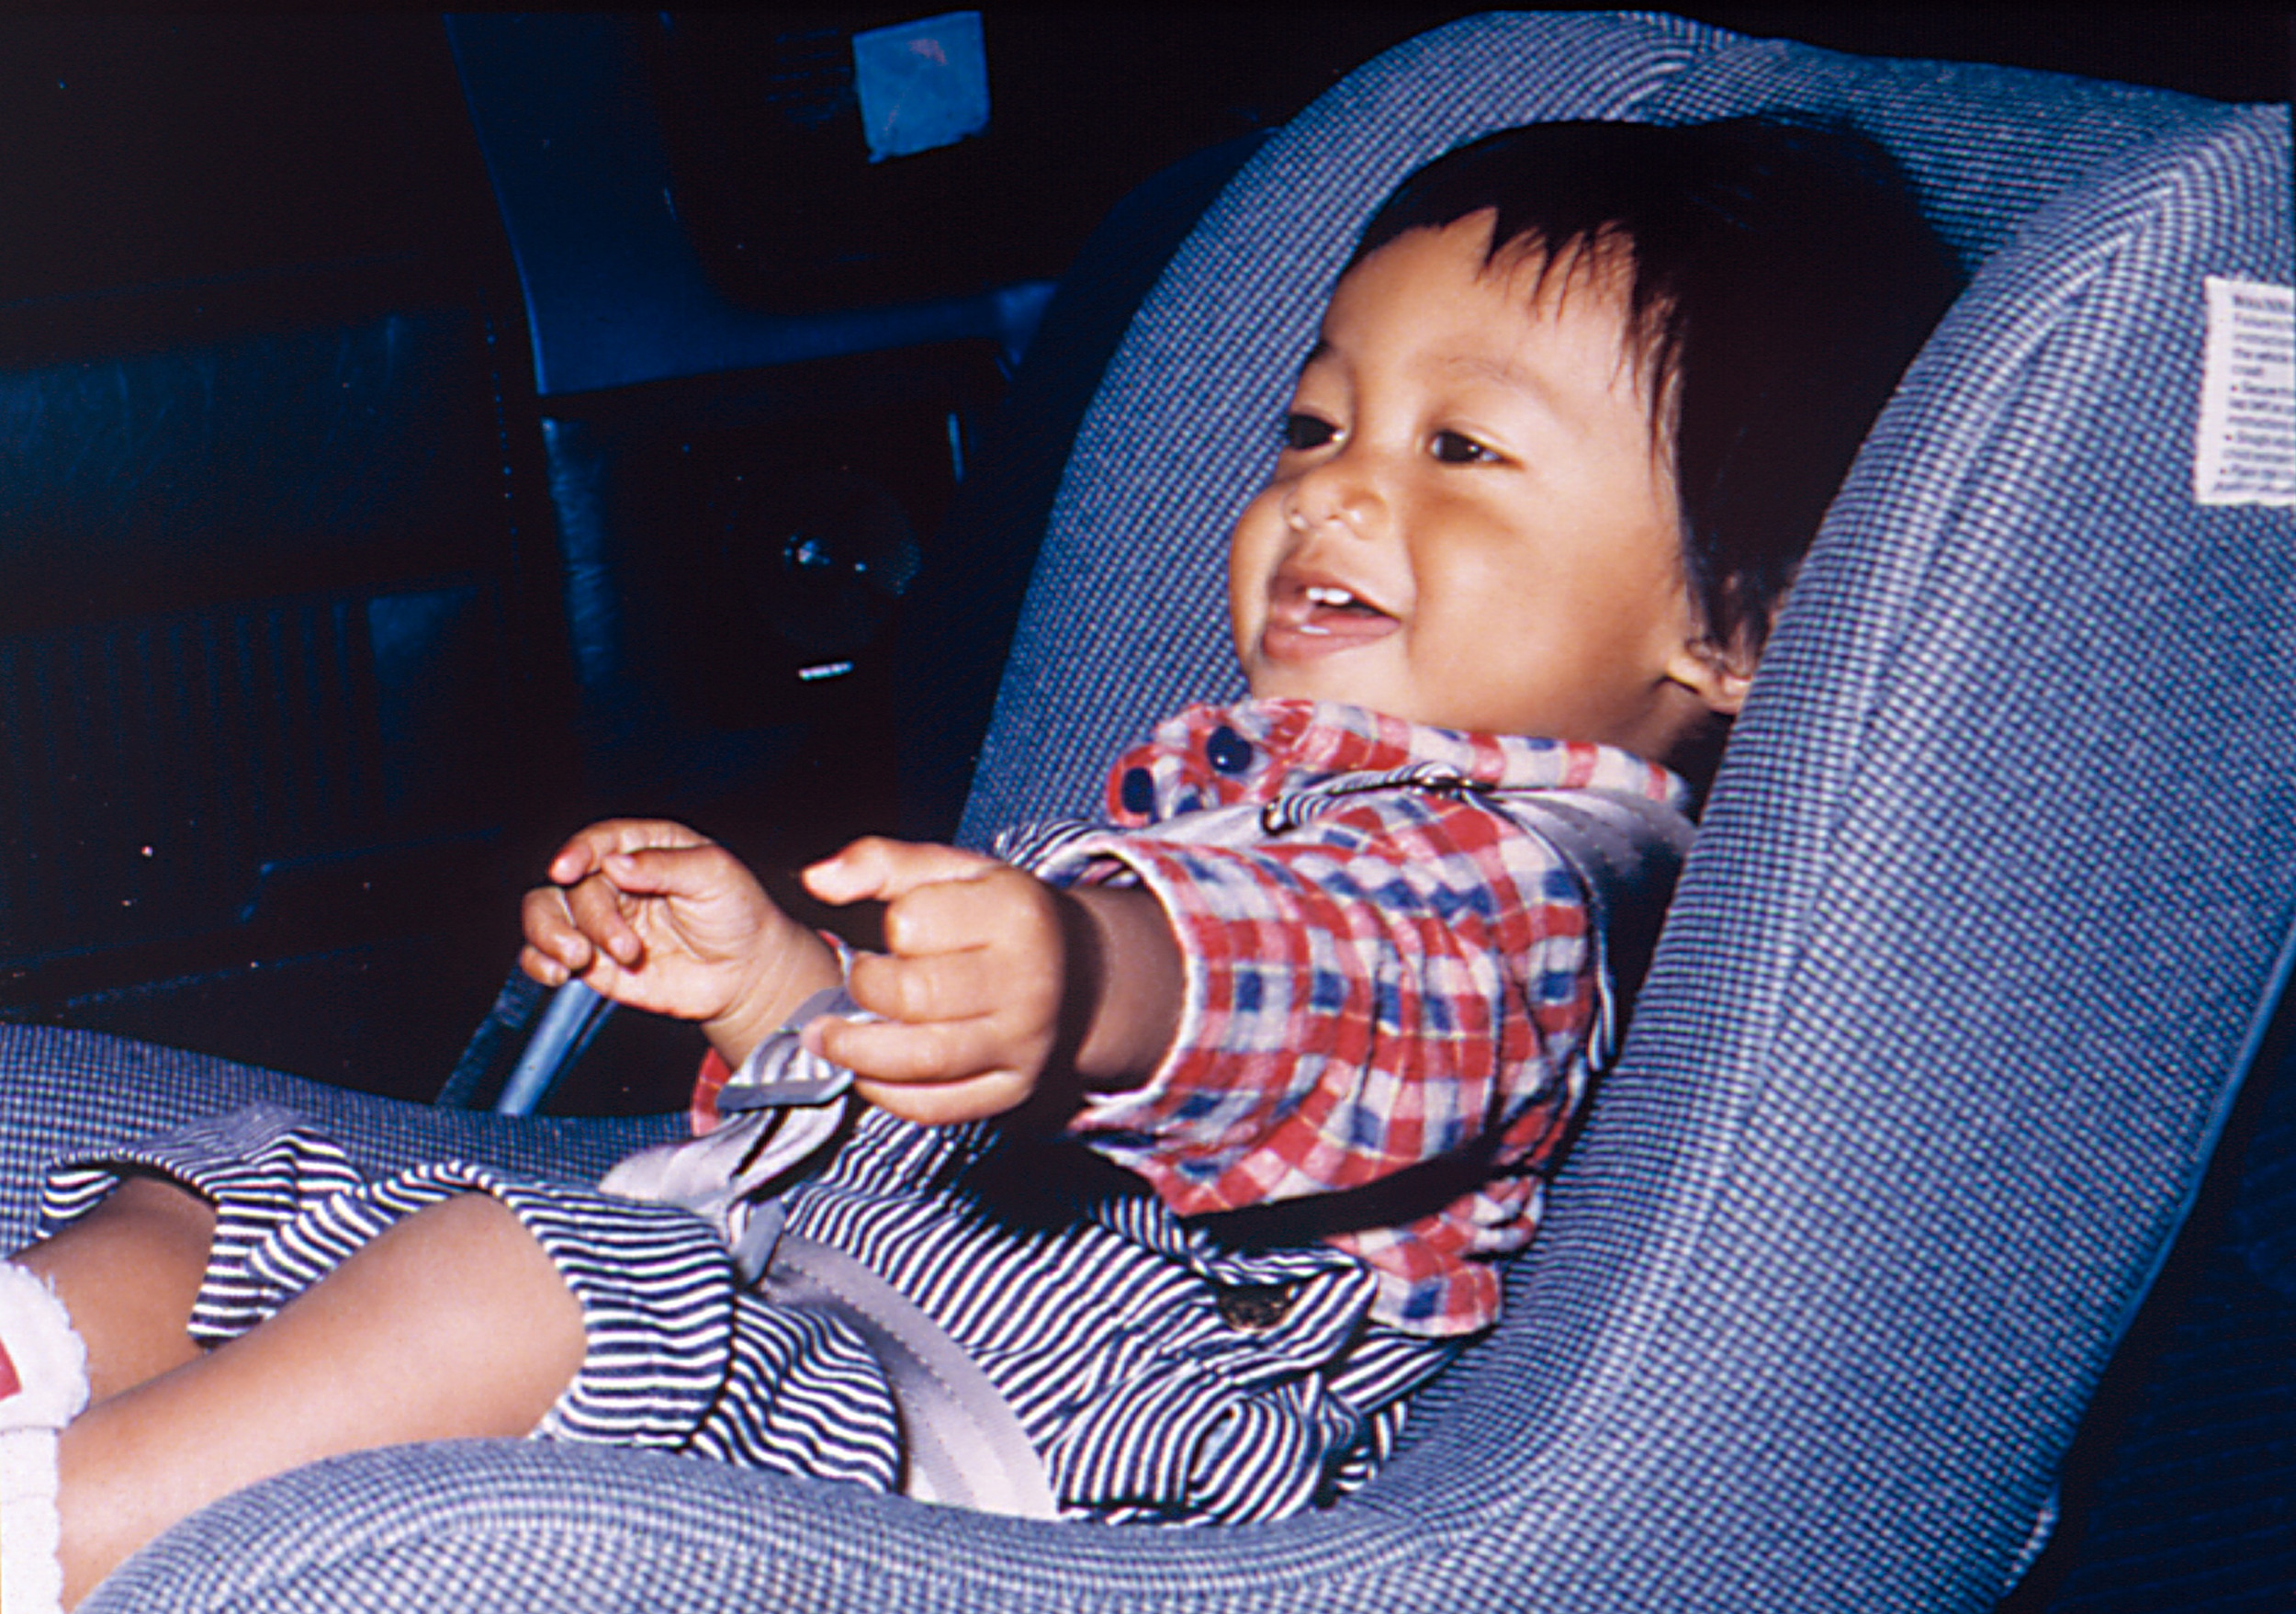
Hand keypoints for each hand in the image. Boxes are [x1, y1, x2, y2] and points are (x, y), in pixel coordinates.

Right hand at [520, 820, 837, 1060]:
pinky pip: (544, 955)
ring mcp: (599, 920)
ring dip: (550, 935)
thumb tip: (613, 862)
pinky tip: (558, 974)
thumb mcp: (714, 875)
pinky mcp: (591, 959)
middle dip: (594, 919)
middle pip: (573, 886)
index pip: (598, 841)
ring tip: (580, 961)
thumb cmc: (738, 912)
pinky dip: (538, 962)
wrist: (746, 972)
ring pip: (544, 913)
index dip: (578, 852)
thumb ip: (665, 865)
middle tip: (626, 948)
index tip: (566, 870)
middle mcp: (614, 879)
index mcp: (643, 847)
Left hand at [800, 838, 1071, 1125]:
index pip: (913, 924)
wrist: (1079, 974)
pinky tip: (869, 1070)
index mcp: (1013, 913)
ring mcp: (1024, 1043)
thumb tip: (817, 880)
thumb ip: (883, 863)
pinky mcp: (1012, 1089)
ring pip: (922, 1060)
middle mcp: (1028, 982)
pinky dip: (887, 1093)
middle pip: (913, 996)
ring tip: (826, 1036)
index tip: (897, 929)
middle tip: (852, 982)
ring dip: (855, 1051)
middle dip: (863, 989)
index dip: (891, 927)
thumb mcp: (954, 870)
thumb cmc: (999, 916)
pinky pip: (935, 1106)